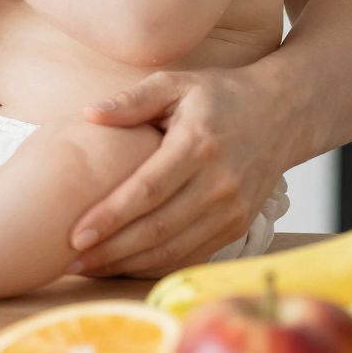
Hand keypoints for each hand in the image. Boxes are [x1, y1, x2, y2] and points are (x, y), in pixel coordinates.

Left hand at [67, 66, 290, 278]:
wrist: (282, 114)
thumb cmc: (219, 96)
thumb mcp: (177, 84)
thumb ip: (133, 99)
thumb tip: (89, 114)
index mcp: (198, 145)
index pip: (147, 190)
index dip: (110, 216)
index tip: (74, 234)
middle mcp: (219, 183)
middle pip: (158, 228)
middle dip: (110, 250)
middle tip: (69, 261)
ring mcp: (232, 210)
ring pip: (174, 250)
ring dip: (128, 265)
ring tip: (88, 268)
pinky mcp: (237, 226)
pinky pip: (191, 256)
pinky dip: (155, 266)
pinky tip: (123, 267)